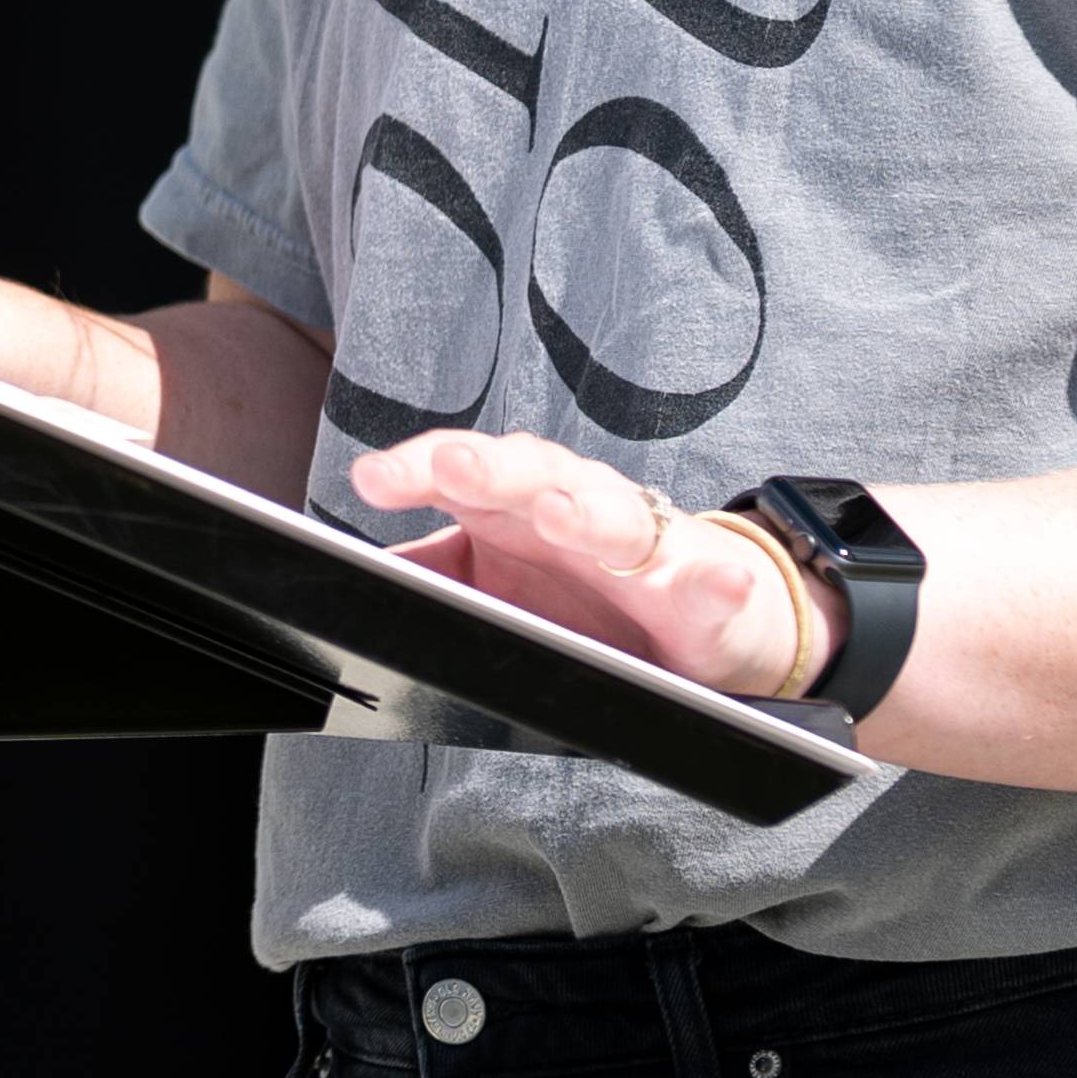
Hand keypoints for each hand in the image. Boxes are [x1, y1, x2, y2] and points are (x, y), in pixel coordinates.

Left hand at [346, 428, 826, 704]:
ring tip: (557, 515)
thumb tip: (357, 576)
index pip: (464, 469)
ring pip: (616, 517)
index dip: (418, 468)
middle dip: (492, 469)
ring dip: (586, 512)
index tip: (371, 479)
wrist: (707, 608)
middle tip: (454, 470)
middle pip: (534, 473)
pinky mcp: (705, 593)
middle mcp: (580, 506)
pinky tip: (720, 580)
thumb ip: (435, 571)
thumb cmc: (591, 585)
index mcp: (520, 503)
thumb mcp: (501, 582)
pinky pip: (712, 586)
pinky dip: (718, 584)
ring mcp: (646, 546)